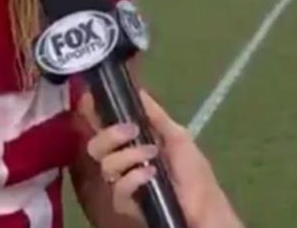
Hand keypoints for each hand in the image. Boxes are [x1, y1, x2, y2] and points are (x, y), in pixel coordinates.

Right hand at [79, 91, 242, 227]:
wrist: (205, 207)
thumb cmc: (193, 172)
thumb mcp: (177, 137)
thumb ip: (155, 116)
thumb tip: (138, 90)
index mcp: (130, 145)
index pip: (102, 128)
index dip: (92, 114)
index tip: (91, 99)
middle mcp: (121, 163)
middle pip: (94, 146)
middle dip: (109, 134)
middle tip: (130, 130)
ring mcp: (121, 185)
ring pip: (105, 166)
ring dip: (129, 154)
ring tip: (153, 154)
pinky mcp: (126, 206)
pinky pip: (118, 189)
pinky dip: (134, 177)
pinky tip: (150, 172)